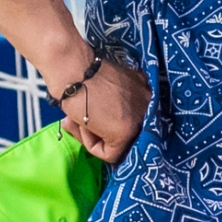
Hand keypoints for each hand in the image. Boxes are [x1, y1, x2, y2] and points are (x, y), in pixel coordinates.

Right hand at [37, 46, 147, 165]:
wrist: (72, 67)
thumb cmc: (80, 74)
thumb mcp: (106, 89)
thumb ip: (112, 104)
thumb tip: (102, 122)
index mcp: (146, 93)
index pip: (130, 121)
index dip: (106, 122)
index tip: (88, 115)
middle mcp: (149, 106)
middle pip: (125, 134)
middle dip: (99, 131)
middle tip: (78, 122)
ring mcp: (140, 120)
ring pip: (118, 146)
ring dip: (92, 136)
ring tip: (75, 120)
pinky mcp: (126, 132)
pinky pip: (109, 153)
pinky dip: (90, 144)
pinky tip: (81, 124)